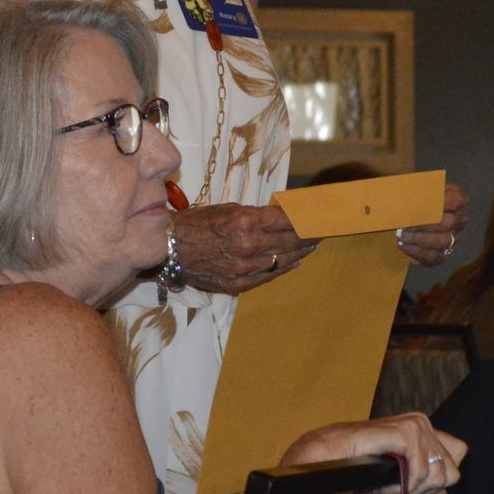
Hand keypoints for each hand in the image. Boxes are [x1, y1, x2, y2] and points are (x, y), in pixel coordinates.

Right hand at [169, 202, 318, 294]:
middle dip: (310, 233)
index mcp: (245, 222)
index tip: (319, 215)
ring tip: (313, 243)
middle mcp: (249, 245)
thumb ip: (256, 215)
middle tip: (323, 229)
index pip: (287, 219)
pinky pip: (270, 275)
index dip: (306, 217)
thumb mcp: (227, 209)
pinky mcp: (240, 283)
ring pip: (284, 258)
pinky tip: (295, 260)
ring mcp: (246, 267)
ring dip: (302, 250)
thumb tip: (281, 217)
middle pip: (291, 239)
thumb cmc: (196, 224)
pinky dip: (285, 266)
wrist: (170, 250)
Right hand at [279, 412, 466, 493]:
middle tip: (397, 487)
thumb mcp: (396, 478)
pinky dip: (407, 484)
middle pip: (451, 471)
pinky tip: (387, 482)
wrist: (326, 459)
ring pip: (439, 473)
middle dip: (426, 487)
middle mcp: (421, 423)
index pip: (458, 452)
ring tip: (389, 483)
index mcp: (422, 429)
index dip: (438, 478)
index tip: (413, 488)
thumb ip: (421, 484)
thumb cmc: (355, 465)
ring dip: (413, 487)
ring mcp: (415, 425)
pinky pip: (423, 470)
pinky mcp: (405, 431)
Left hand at [396, 181, 468, 266]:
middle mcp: (458, 219)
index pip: (456, 199)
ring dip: (419, 239)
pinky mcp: (440, 254)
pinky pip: (433, 257)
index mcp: (456, 198)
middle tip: (405, 222)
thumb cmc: (408, 194)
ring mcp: (451, 238)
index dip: (438, 202)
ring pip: (443, 242)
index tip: (417, 203)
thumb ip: (413, 187)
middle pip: (448, 222)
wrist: (399, 212)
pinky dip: (417, 253)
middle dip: (425, 223)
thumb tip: (404, 192)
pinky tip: (403, 245)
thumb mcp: (410, 185)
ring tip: (401, 235)